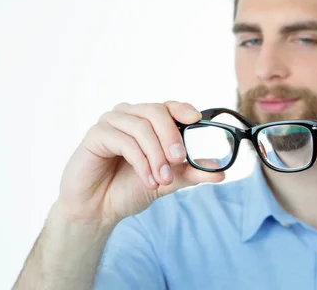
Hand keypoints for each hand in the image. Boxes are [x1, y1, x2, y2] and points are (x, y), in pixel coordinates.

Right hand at [54, 101, 224, 225]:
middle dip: (171, 136)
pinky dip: (141, 161)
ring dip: (156, 154)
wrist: (98, 210)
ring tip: (162, 179)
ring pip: (141, 127)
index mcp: (147, 121)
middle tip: (180, 159)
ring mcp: (111, 122)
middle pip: (156, 111)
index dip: (182, 109)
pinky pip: (124, 140)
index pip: (168, 106)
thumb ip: (191, 173)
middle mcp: (129, 116)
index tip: (196, 119)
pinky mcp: (96, 135)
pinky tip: (148, 179)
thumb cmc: (129, 189)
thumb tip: (221, 172)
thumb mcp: (168, 181)